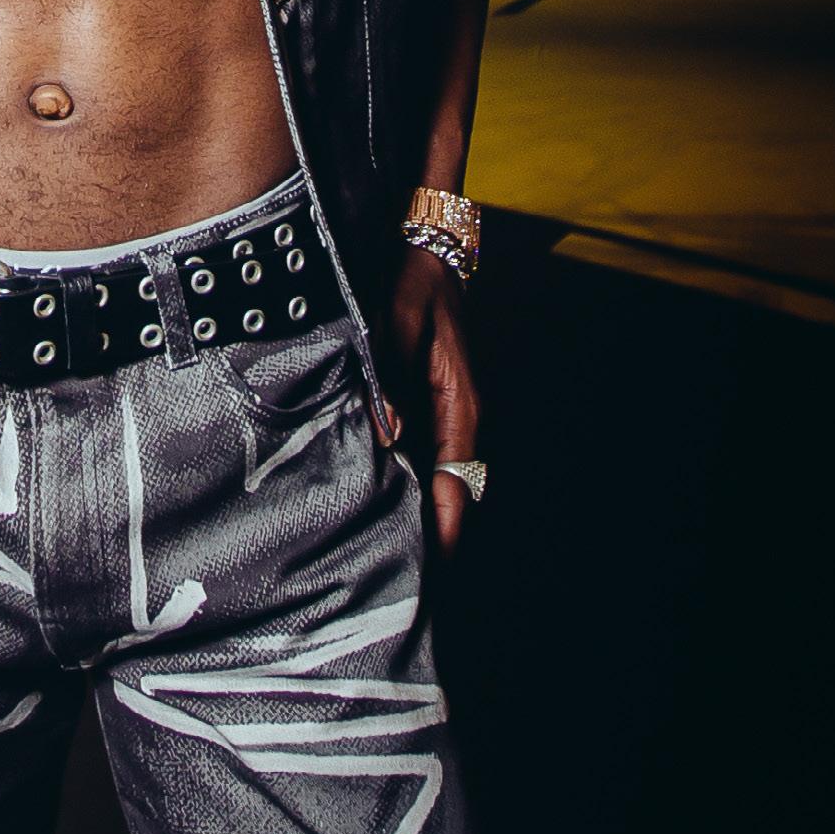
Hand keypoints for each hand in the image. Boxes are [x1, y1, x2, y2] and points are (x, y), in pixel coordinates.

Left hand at [380, 246, 484, 556]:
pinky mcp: (427, 408)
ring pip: (435, 479)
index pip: (459, 478)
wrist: (428, 251)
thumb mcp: (399, 321)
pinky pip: (421, 459)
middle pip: (450, 490)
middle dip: (432, 535)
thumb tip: (385, 433)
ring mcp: (444, 415)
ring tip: (384, 559)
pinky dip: (404, 487)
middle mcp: (458, 417)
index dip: (447, 524)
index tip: (434, 564)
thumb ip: (389, 374)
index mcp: (461, 403)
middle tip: (401, 582)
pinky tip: (373, 507)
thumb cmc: (416, 283)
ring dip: (417, 515)